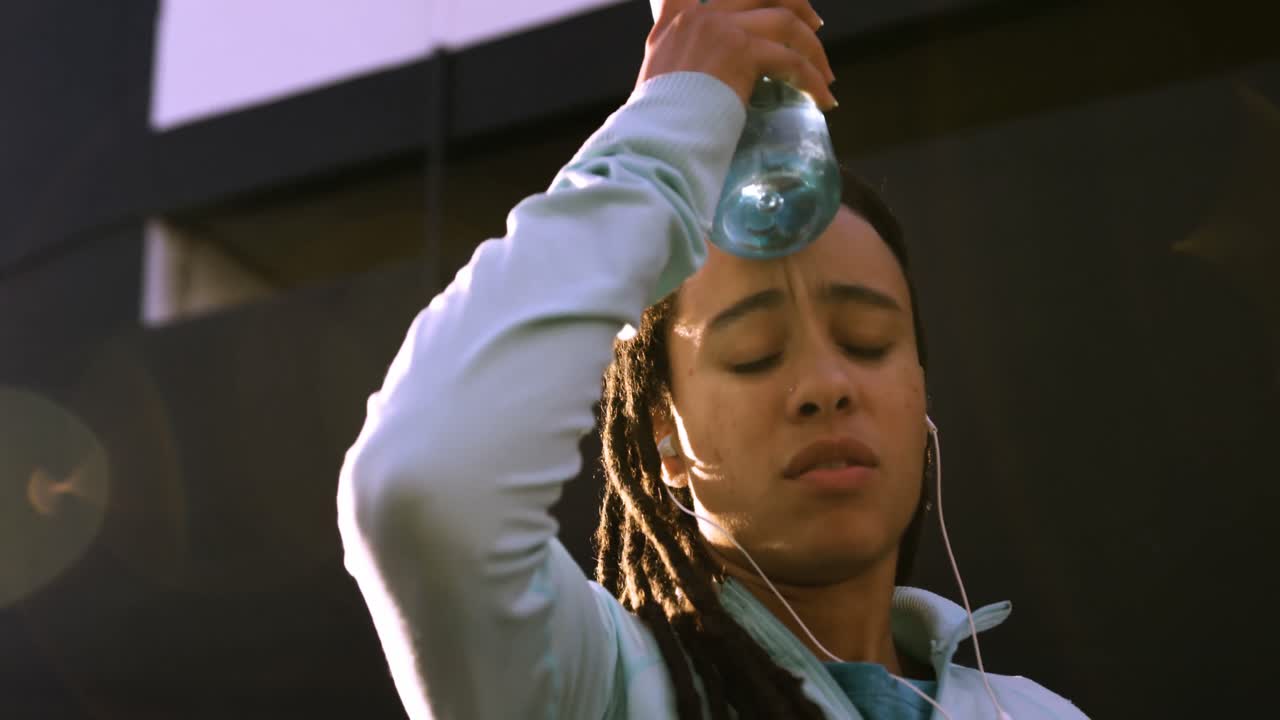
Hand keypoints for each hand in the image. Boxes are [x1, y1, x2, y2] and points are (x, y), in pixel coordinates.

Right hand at [637, 0, 837, 109]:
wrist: (660, 136)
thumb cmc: (659, 123)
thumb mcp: (656, 80)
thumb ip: (678, 62)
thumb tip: (701, 78)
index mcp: (676, 22)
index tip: (768, 2)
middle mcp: (699, 17)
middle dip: (793, 3)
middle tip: (812, 25)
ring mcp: (722, 29)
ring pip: (784, 21)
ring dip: (812, 47)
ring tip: (824, 73)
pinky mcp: (743, 51)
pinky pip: (791, 60)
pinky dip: (812, 80)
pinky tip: (823, 99)